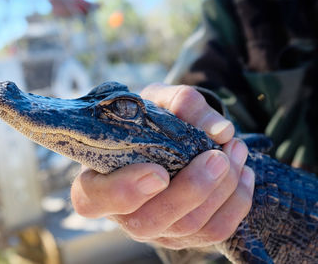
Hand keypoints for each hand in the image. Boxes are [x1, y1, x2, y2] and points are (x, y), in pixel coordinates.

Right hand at [71, 83, 254, 248]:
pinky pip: (215, 231)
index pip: (94, 199)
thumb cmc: (148, 123)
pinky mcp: (184, 236)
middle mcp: (123, 215)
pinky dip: (236, 202)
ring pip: (189, 226)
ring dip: (221, 189)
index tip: (157, 172)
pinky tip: (243, 172)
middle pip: (150, 221)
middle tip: (218, 156)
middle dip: (191, 190)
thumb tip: (219, 130)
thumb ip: (179, 102)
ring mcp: (155, 230)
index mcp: (98, 183)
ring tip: (236, 150)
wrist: (161, 142)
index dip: (123, 192)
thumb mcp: (155, 101)